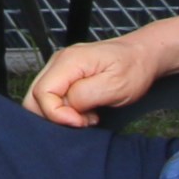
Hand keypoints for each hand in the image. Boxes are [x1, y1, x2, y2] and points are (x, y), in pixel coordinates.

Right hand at [25, 32, 161, 126]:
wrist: (143, 56)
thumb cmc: (133, 68)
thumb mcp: (115, 86)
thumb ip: (84, 96)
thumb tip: (66, 106)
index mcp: (68, 61)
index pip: (42, 93)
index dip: (57, 114)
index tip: (80, 122)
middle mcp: (58, 62)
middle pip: (34, 97)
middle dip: (55, 116)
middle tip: (83, 120)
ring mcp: (60, 68)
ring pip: (42, 99)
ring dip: (62, 114)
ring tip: (87, 116)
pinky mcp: (65, 76)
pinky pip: (53, 97)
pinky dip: (66, 110)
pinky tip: (86, 110)